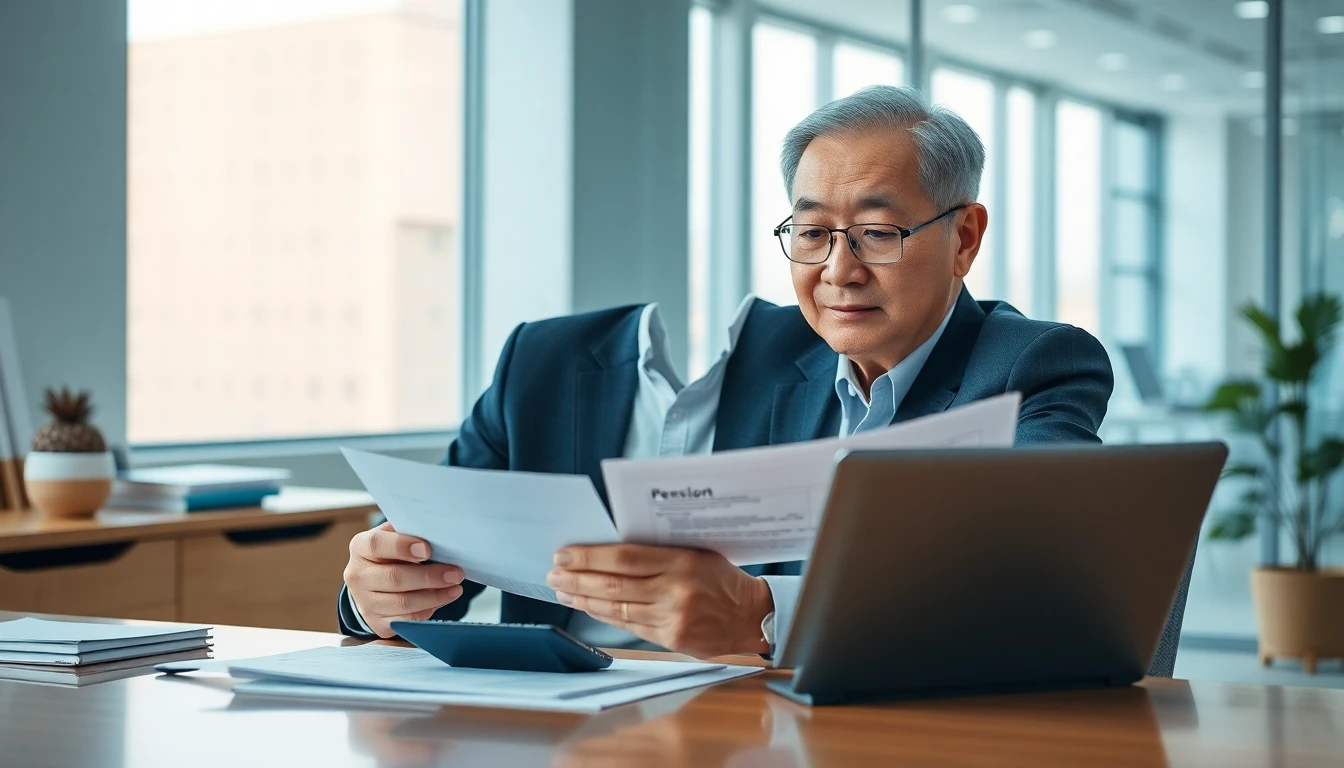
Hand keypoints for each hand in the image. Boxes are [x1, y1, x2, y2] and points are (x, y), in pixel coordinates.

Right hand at [344, 521, 465, 637]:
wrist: (374, 584)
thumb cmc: (391, 554)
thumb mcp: (395, 536)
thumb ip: (410, 532)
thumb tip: (438, 532)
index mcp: (361, 547)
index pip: (377, 544)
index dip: (402, 547)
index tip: (427, 550)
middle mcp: (358, 575)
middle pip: (394, 578)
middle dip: (429, 577)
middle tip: (455, 573)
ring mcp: (365, 602)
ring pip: (403, 603)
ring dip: (434, 596)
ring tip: (455, 588)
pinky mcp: (377, 622)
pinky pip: (406, 620)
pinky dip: (428, 610)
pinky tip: (442, 599)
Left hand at [546, 544, 772, 657]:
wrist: (752, 616)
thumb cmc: (723, 579)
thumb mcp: (697, 552)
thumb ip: (660, 552)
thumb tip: (611, 551)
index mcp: (683, 560)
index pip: (625, 557)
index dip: (590, 556)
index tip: (565, 554)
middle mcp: (676, 589)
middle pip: (614, 583)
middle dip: (578, 578)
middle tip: (555, 572)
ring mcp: (673, 617)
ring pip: (617, 607)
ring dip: (584, 599)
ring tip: (563, 590)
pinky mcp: (672, 638)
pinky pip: (630, 626)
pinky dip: (605, 616)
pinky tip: (589, 607)